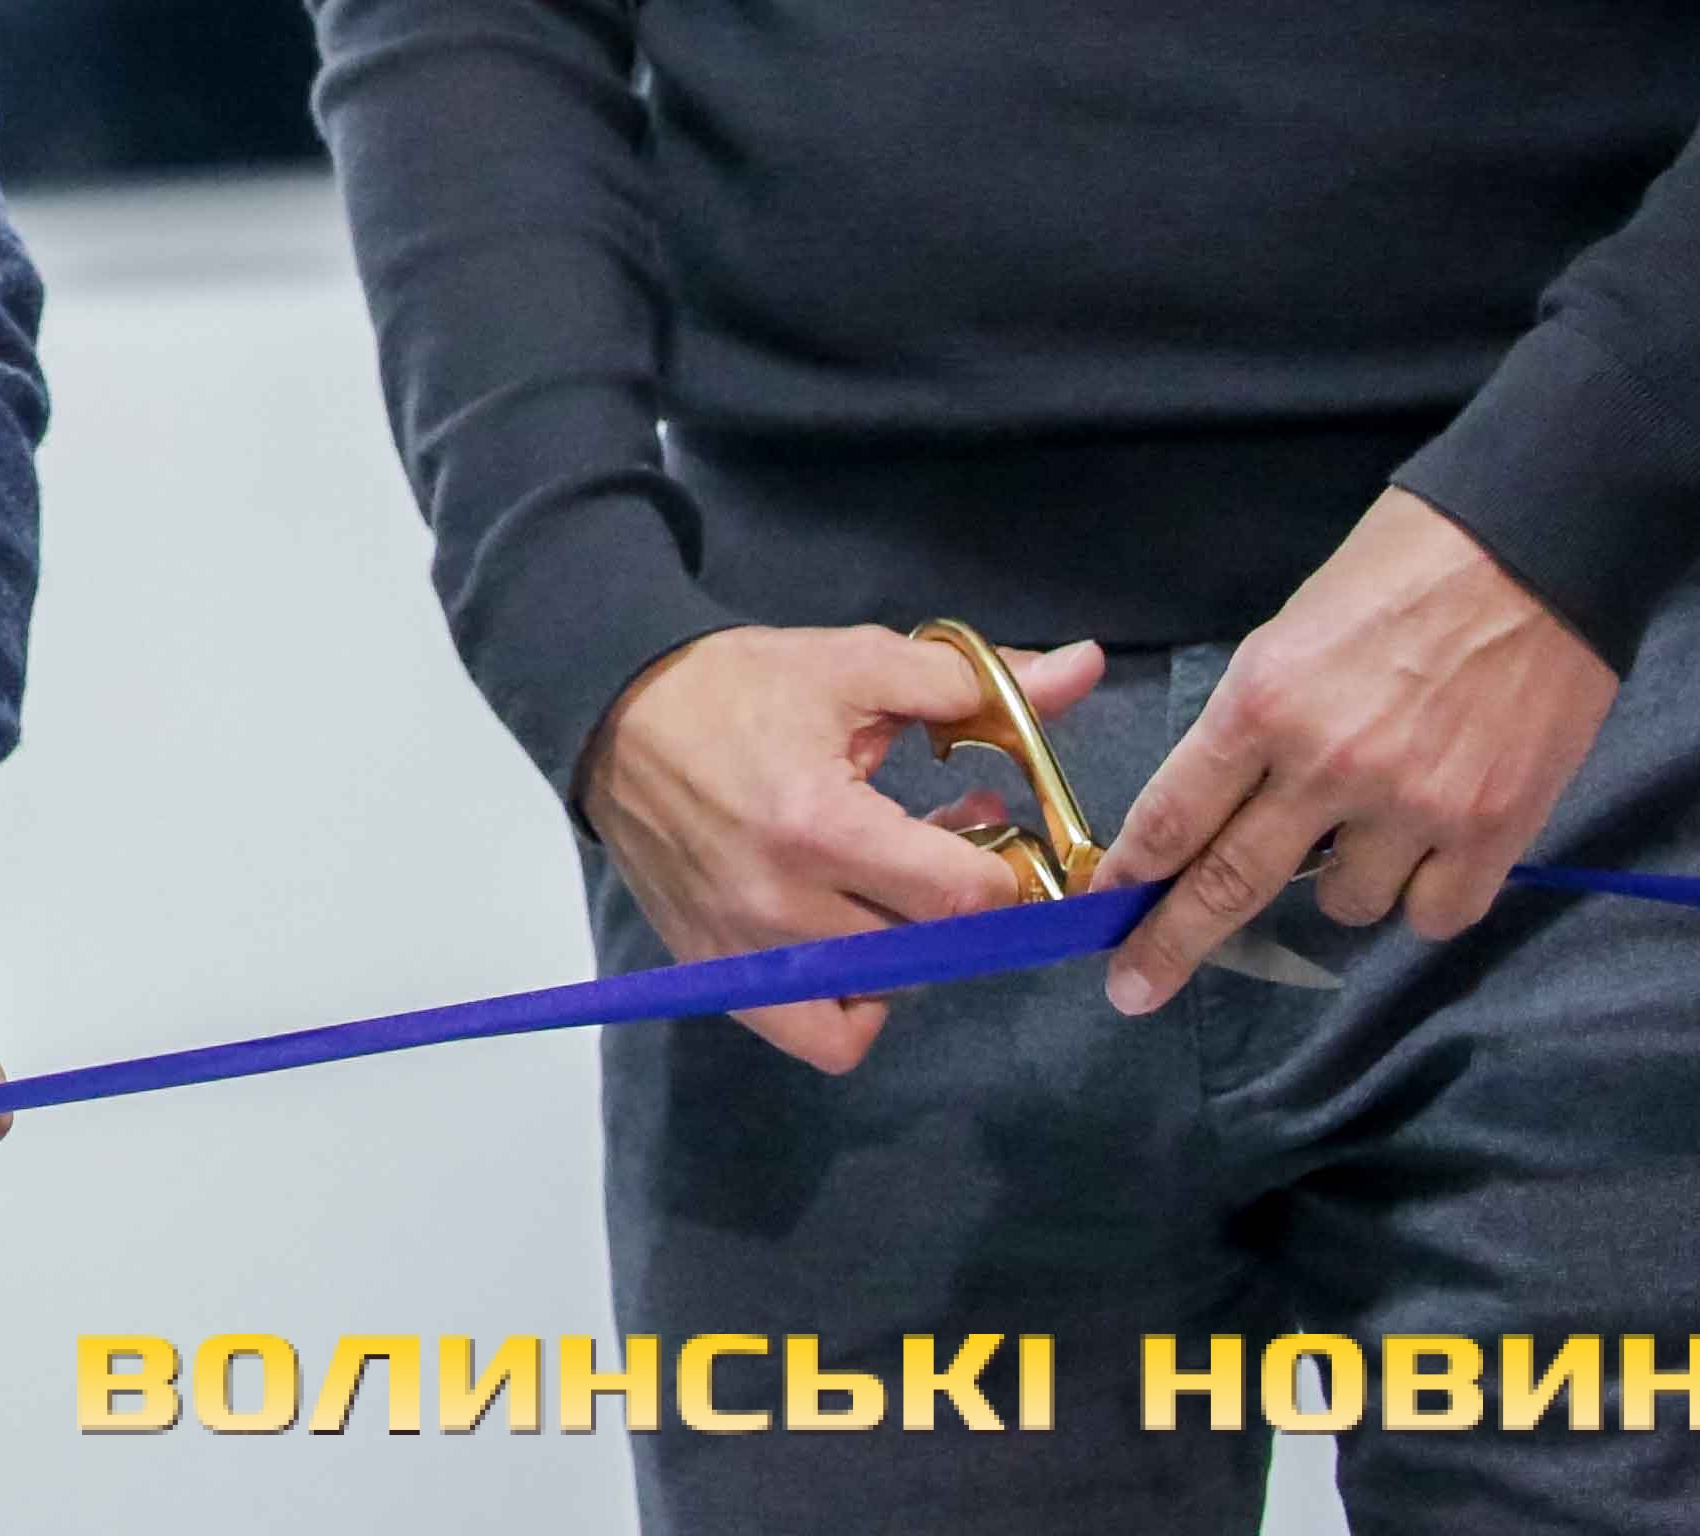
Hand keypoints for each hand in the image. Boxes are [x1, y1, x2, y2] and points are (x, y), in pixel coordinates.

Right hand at [578, 622, 1105, 1071]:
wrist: (612, 712)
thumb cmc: (736, 686)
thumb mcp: (854, 664)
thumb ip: (974, 683)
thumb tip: (1086, 666)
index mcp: (819, 824)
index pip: (963, 898)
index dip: (1006, 867)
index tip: (996, 827)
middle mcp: (782, 905)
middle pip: (932, 948)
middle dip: (963, 898)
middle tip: (952, 842)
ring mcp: (745, 950)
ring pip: (886, 995)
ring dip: (914, 947)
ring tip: (897, 887)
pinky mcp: (718, 970)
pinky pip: (817, 1036)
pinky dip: (853, 1008)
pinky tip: (856, 947)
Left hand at [1095, 489, 1610, 1015]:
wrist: (1535, 552)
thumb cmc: (1399, 573)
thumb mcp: (1289, 636)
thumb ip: (1256, 727)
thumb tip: (1228, 807)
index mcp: (1262, 703)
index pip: (1176, 813)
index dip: (1134, 871)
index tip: (1105, 909)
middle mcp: (1328, 767)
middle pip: (1231, 883)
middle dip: (1173, 944)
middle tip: (1132, 988)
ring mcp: (1414, 806)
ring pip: (1345, 904)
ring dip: (1343, 881)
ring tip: (1374, 817)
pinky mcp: (1495, 831)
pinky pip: (1434, 914)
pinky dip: (1424, 896)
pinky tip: (1431, 849)